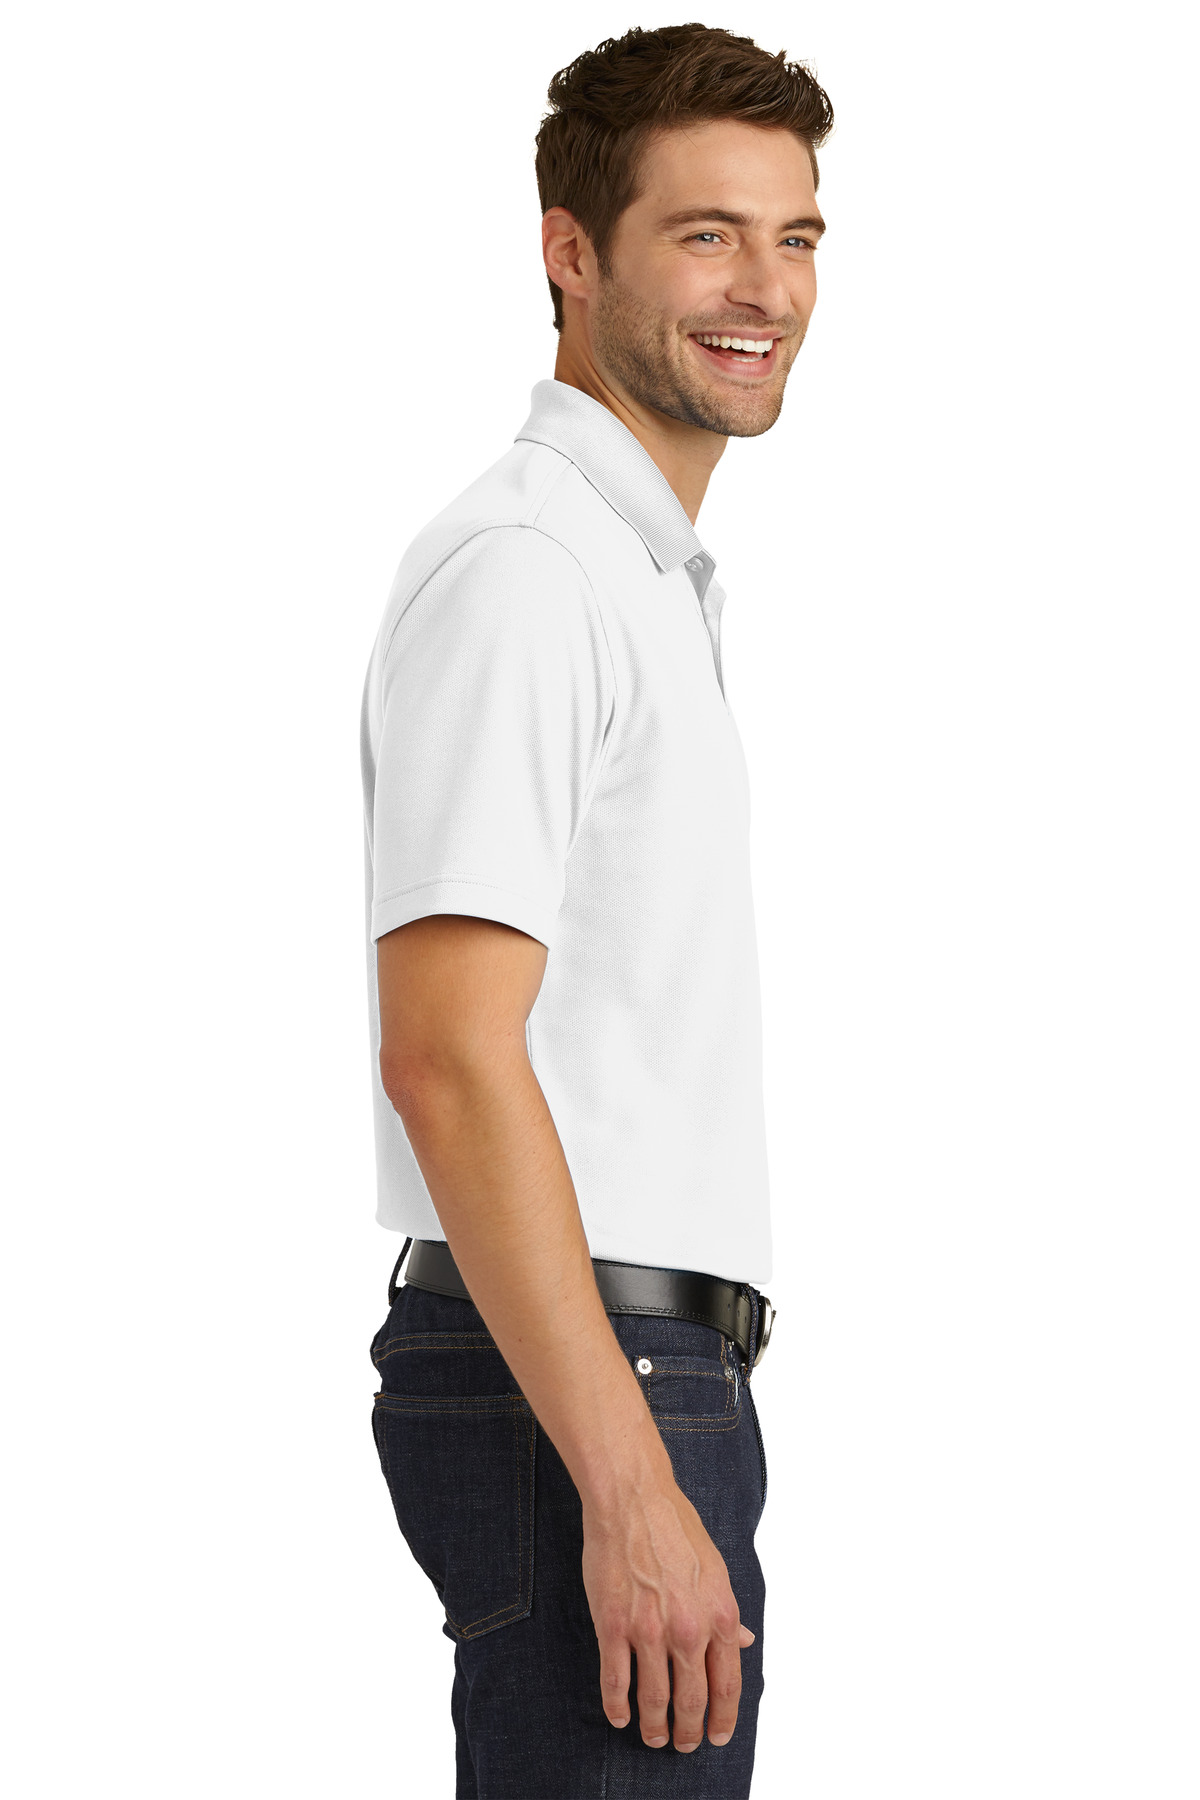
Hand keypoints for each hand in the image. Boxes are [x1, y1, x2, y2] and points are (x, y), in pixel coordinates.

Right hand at [581, 1476, 754, 1752]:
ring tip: (653, 1737)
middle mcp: (689, 1629)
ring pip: (654, 1698)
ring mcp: (649, 1630)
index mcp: (720, 1615)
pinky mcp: (613, 1625)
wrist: (634, 1499)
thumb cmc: (676, 1528)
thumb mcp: (716, 1570)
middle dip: (688, 1731)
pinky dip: (617, 1706)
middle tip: (683, 1745)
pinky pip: (616, 1680)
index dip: (723, 1718)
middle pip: (692, 1700)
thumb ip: (727, 1613)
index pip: (728, 1685)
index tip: (716, 1736)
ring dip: (654, 1726)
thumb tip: (746, 1642)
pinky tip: (619, 1716)